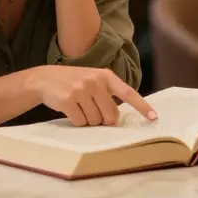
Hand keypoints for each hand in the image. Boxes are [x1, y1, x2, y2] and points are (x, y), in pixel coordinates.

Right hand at [30, 65, 155, 126]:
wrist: (44, 79)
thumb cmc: (73, 82)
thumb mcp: (93, 80)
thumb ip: (107, 93)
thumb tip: (118, 118)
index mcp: (105, 76)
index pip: (128, 93)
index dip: (142, 106)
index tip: (154, 117)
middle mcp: (95, 81)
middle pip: (110, 115)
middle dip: (103, 120)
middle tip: (92, 111)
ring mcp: (81, 90)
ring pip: (95, 121)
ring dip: (88, 120)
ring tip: (79, 107)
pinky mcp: (68, 100)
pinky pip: (80, 122)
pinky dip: (77, 121)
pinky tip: (70, 110)